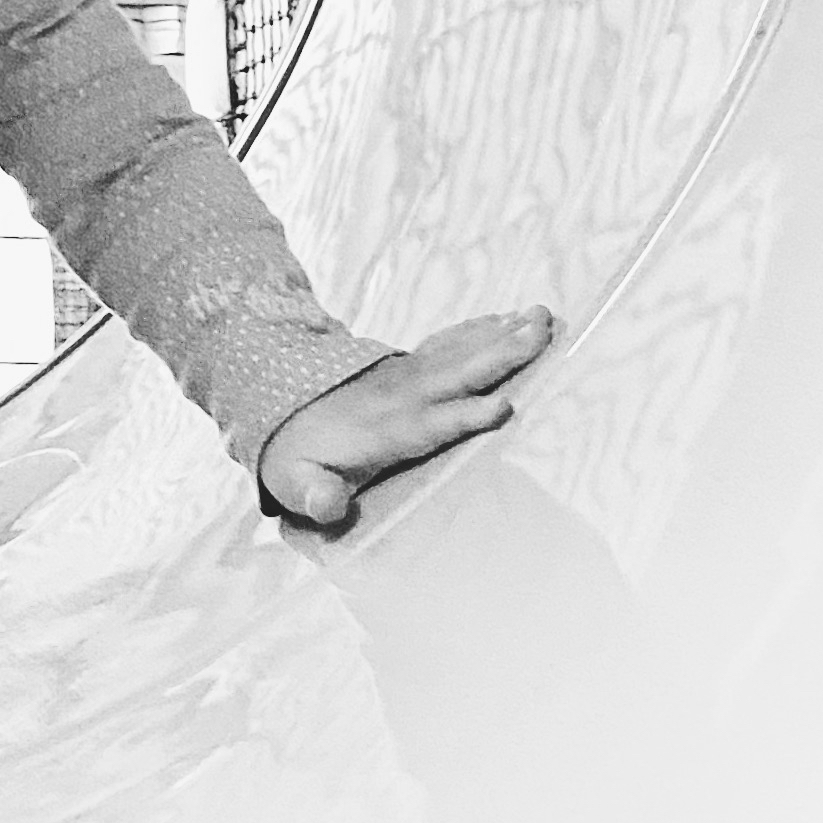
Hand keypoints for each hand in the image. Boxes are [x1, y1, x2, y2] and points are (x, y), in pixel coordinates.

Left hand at [258, 306, 555, 527]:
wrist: (280, 410)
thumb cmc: (297, 458)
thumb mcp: (294, 483)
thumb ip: (313, 495)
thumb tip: (329, 505)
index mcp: (383, 432)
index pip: (429, 425)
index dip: (462, 418)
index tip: (503, 406)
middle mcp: (401, 396)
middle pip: (456, 375)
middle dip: (500, 356)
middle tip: (541, 333)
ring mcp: (407, 376)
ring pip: (460, 352)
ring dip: (502, 335)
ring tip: (542, 317)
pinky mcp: (410, 366)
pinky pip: (450, 344)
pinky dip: (480, 329)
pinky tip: (512, 318)